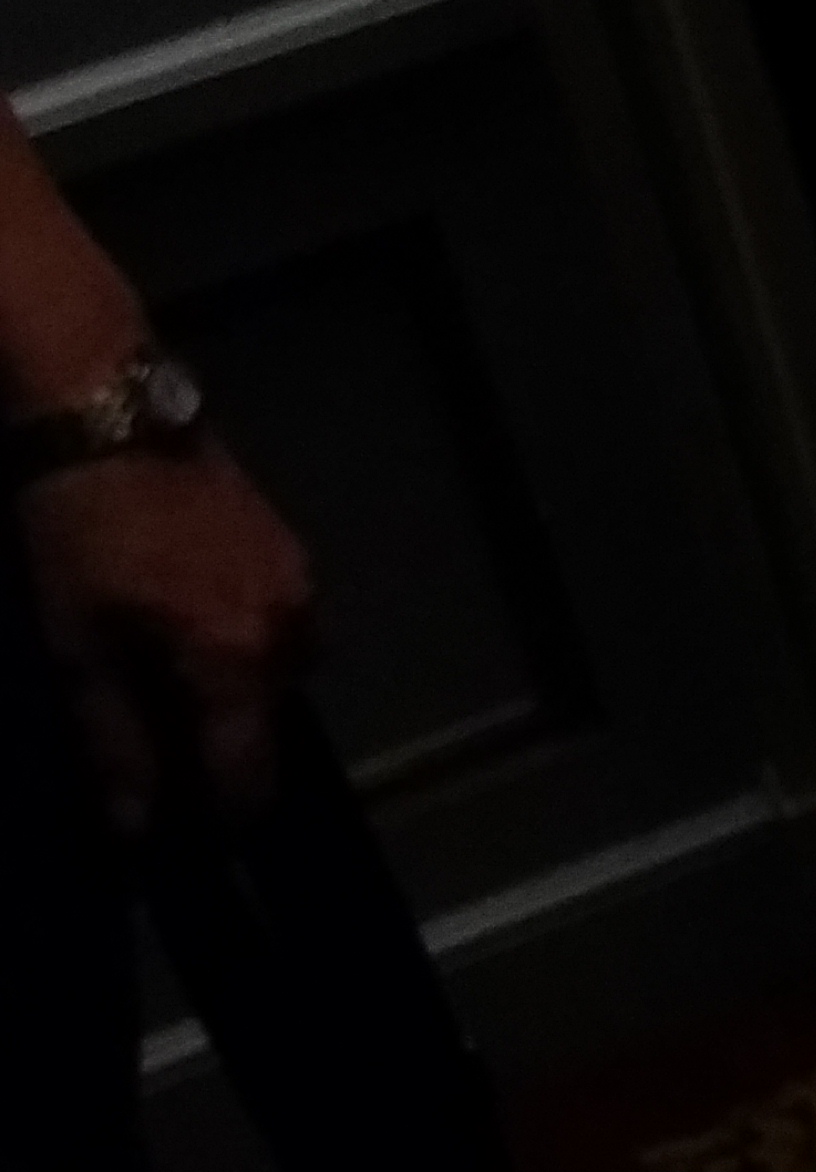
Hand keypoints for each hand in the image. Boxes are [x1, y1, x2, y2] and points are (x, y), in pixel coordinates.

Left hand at [18, 442, 314, 828]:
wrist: (110, 417)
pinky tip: (194, 624)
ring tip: (182, 684)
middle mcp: (290, 625)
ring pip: (284, 666)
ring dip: (242, 689)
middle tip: (174, 753)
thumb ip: (115, 739)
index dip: (224, 812)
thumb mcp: (77, 647)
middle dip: (231, 745)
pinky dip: (247, 641)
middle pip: (273, 718)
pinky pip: (282, 620)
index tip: (194, 838)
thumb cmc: (83, 535)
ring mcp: (297, 578)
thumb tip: (139, 822)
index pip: (249, 767)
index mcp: (239, 658)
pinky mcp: (288, 543)